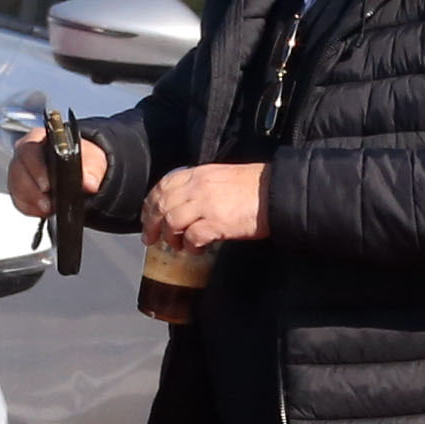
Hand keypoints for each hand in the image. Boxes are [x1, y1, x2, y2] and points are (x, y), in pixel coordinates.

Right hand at [7, 129, 112, 218]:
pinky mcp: (19, 190)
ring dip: (32, 201)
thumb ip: (91, 169)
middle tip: (48, 203)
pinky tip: (44, 211)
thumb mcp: (91, 160)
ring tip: (48, 208)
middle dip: (33, 190)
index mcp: (38, 139)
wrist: (82, 171)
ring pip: (16, 187)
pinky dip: (31, 208)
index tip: (47, 185)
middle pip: (18, 171)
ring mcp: (19, 172)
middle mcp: (25, 154)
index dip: (36, 169)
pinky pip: (19, 201)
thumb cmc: (81, 160)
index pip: (29, 151)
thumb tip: (89, 183)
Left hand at [145, 161, 269, 251]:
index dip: (150, 204)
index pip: (163, 185)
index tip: (148, 218)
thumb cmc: (254, 187)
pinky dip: (190, 246)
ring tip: (177, 246)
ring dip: (170, 237)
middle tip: (151, 238)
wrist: (277, 193)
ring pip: (172, 222)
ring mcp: (206, 204)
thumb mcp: (221, 177)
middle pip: (162, 205)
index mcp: (198, 173)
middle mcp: (198, 186)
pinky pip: (192, 237)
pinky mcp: (217, 223)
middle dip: (152, 224)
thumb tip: (183, 203)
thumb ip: (200, 186)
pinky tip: (195, 250)